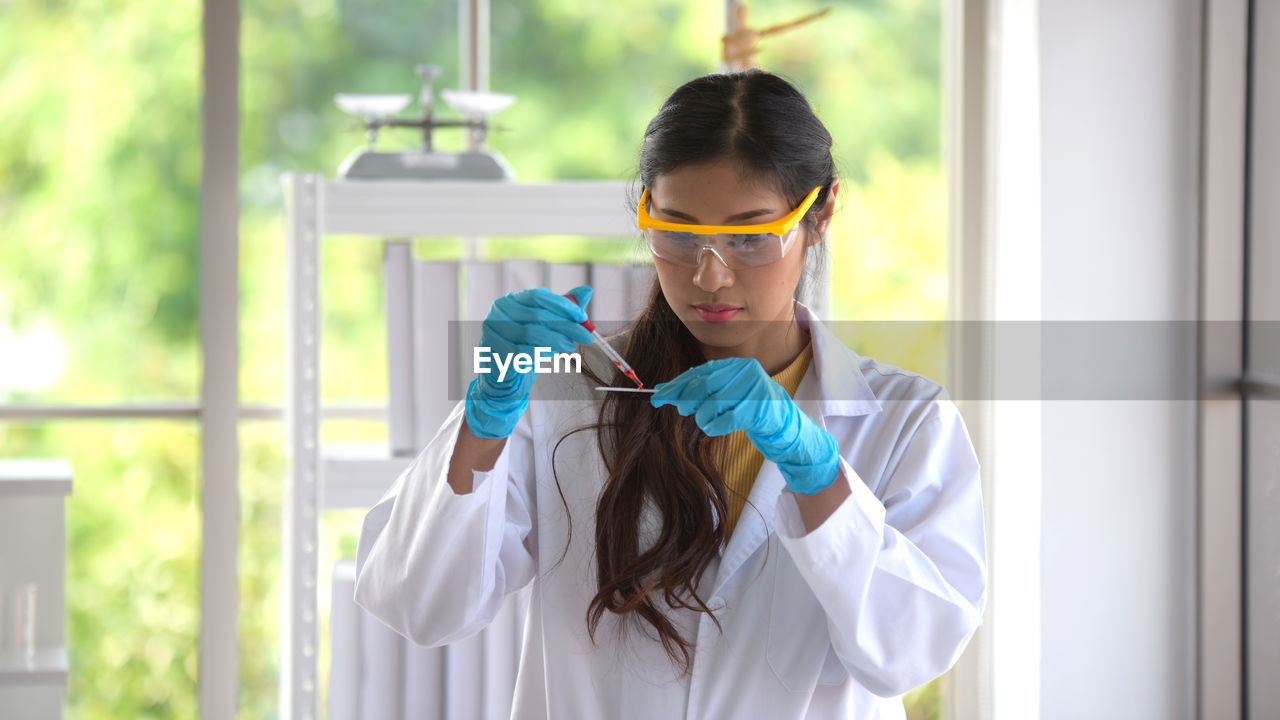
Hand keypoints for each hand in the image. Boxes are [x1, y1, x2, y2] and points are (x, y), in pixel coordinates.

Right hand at [465, 286, 594, 437]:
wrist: (503, 374)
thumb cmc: (524, 345)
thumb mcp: (544, 325)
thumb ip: (563, 308)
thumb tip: (586, 291)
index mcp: (510, 301)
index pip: (538, 296)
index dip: (562, 305)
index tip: (582, 317)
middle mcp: (498, 313)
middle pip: (538, 315)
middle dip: (567, 326)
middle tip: (586, 336)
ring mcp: (494, 332)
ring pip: (532, 333)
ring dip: (557, 340)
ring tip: (570, 347)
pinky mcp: (496, 352)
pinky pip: (524, 352)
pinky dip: (543, 353)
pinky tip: (554, 355)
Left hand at [650, 357, 839, 494]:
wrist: (786, 428)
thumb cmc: (751, 411)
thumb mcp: (727, 395)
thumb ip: (701, 390)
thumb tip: (664, 390)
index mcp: (736, 365)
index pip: (699, 372)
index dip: (676, 385)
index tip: (656, 397)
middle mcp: (745, 372)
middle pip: (702, 386)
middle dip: (685, 400)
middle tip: (682, 411)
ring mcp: (753, 390)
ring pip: (711, 404)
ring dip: (703, 419)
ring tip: (711, 423)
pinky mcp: (758, 410)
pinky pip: (724, 420)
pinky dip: (715, 427)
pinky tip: (718, 428)